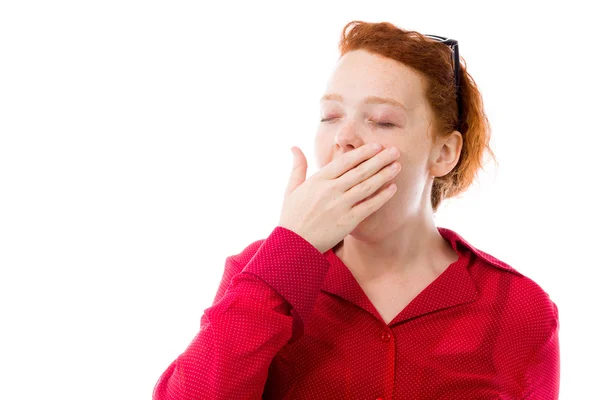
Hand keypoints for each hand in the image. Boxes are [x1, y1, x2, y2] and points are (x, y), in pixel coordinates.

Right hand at [278, 143, 400, 252]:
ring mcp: (340, 206)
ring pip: (367, 186)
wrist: (293, 244)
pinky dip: (382, 197)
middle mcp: (330, 190)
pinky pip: (369, 206)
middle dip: (379, 159)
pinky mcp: (348, 221)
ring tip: (397, 165)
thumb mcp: (291, 189)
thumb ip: (298, 166)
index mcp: (318, 180)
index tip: (377, 146)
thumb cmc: (292, 216)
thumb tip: (294, 147)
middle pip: (360, 171)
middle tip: (395, 150)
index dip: (363, 152)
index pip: (345, 161)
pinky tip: (392, 188)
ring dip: (384, 175)